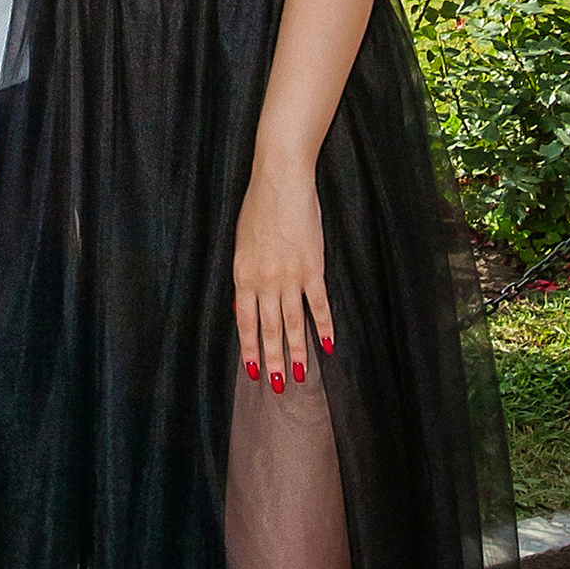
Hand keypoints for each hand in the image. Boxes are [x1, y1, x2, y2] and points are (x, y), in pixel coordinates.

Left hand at [232, 157, 333, 398]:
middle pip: (270, 328)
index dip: (250, 348)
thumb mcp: (241, 244)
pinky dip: (325, 325)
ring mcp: (290, 276)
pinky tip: (329, 344)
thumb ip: (245, 277)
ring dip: (297, 351)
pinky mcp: (313, 267)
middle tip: (276, 386)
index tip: (252, 370)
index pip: (246, 321)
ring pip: (294, 323)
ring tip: (298, 375)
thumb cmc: (257, 208)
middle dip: (272, 360)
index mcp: (243, 275)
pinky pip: (320, 303)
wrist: (280, 182)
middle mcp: (265, 281)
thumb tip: (245, 308)